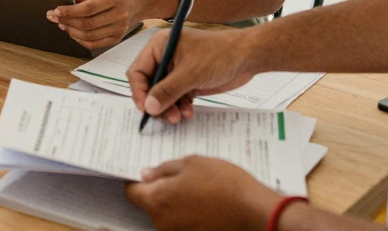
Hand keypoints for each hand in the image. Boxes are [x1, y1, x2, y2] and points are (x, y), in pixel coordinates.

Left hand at [45, 0, 170, 49]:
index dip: (70, 11)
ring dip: (71, 31)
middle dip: (66, 21)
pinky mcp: (117, 38)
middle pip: (87, 24)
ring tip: (61, 23)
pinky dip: (80, 39)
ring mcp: (120, 29)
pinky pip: (95, 43)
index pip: (89, 8)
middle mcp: (120, 15)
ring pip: (89, 36)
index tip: (57, 10)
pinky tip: (72, 31)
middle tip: (54, 16)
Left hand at [125, 156, 279, 230]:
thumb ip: (164, 170)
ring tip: (197, 187)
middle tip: (179, 176)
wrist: (255, 211)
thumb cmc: (223, 183)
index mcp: (157, 201)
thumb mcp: (192, 163)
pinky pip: (183, 223)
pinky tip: (205, 202)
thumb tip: (146, 175)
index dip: (136, 180)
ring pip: (167, 215)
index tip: (148, 172)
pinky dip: (189, 213)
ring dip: (176, 202)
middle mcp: (162, 223)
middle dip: (160, 190)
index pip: (132, 192)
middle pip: (150, 205)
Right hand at [128, 27, 254, 122]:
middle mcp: (164, 57)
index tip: (146, 108)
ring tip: (179, 117)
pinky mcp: (187, 81)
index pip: (137, 71)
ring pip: (162, 95)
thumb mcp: (190, 73)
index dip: (139, 91)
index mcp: (159, 46)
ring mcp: (176, 70)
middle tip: (167, 117)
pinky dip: (179, 106)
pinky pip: (176, 98)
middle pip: (149, 85)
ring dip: (169, 108)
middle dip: (157, 103)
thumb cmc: (219, 55)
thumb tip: (148, 107)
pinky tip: (188, 112)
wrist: (247, 57)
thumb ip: (167, 91)